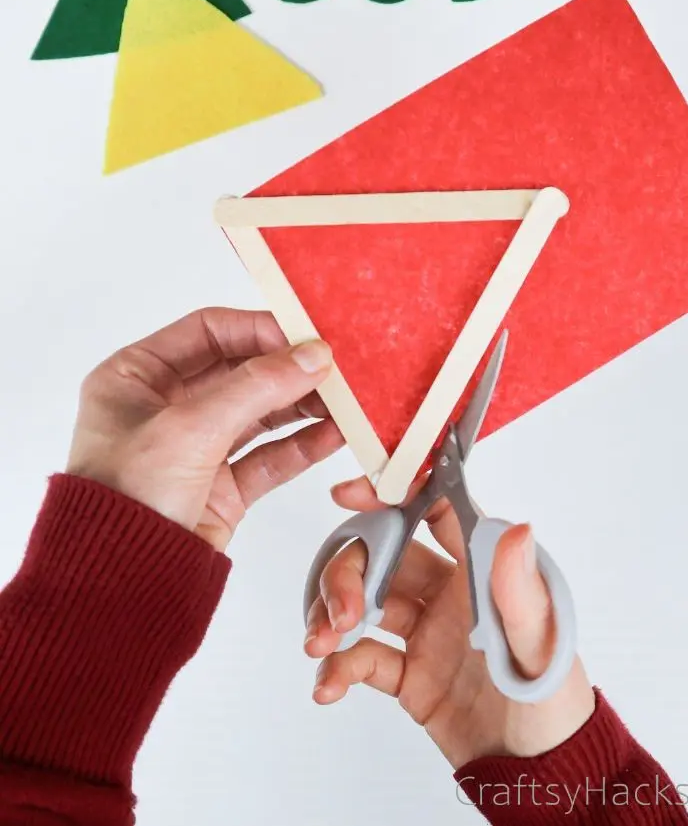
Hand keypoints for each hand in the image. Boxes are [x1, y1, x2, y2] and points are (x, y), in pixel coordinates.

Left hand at [67, 308, 343, 550]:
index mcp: (135, 376)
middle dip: (288, 368)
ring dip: (302, 405)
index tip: (304, 332)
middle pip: (240, 370)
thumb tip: (310, 356)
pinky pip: (268, 456)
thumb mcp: (190, 429)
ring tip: (342, 399)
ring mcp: (195, 447)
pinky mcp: (220, 487)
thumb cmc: (121, 503)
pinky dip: (302, 445)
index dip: (258, 328)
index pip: (208, 332)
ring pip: (260, 413)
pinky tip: (333, 434)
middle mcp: (164, 407)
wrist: (116, 588)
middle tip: (332, 364)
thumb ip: (255, 387)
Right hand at [304, 477, 594, 768]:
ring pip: (365, 602)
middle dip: (349, 573)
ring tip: (321, 646)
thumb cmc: (555, 704)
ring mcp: (427, 633)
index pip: (434, 511)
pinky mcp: (411, 675)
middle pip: (384, 556)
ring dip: (333, 616)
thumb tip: (516, 530)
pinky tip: (329, 686)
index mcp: (482, 572)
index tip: (351, 495)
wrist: (541, 776)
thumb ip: (521, 593)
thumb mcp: (542, 647)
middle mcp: (450, 594)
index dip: (392, 494)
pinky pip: (364, 658)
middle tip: (339, 611)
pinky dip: (339, 667)